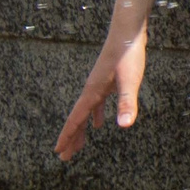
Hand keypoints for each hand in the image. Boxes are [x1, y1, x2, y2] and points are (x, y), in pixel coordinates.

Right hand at [55, 24, 146, 159]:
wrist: (128, 32)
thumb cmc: (128, 55)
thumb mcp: (130, 81)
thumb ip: (126, 103)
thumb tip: (124, 126)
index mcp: (92, 92)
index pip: (76, 119)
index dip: (67, 136)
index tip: (59, 152)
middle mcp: (91, 90)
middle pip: (78, 119)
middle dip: (72, 138)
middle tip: (65, 157)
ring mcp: (98, 85)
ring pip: (86, 113)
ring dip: (82, 129)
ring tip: (80, 146)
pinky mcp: (108, 81)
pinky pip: (97, 103)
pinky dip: (96, 115)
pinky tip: (100, 123)